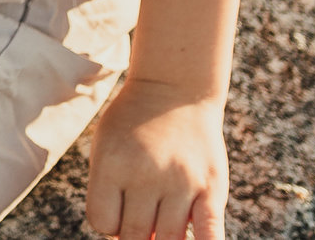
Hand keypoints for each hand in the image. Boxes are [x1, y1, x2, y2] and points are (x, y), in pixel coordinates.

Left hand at [84, 77, 228, 239]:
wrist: (173, 90)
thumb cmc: (132, 126)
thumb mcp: (106, 148)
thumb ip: (108, 191)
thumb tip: (125, 239)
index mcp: (111, 165)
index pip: (102, 222)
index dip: (109, 224)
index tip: (117, 212)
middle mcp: (144, 176)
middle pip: (135, 235)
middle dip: (135, 237)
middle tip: (143, 220)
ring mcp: (180, 182)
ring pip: (169, 239)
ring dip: (163, 239)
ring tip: (162, 222)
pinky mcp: (211, 187)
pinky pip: (210, 233)